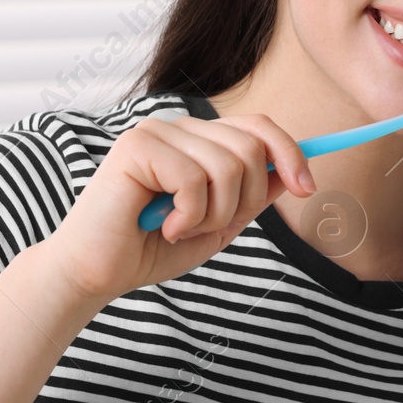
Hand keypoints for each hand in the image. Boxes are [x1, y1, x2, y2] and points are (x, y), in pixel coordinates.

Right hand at [40, 113, 318, 306]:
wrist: (95, 274)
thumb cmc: (151, 250)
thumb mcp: (218, 224)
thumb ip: (250, 196)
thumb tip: (291, 172)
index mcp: (200, 140)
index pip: (259, 128)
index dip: (291, 153)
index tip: (308, 188)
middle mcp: (181, 127)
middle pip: (252, 148)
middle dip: (245, 201)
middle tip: (209, 227)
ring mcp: (158, 132)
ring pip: (228, 166)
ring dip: (214, 214)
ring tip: (180, 228)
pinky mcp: (137, 146)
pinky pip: (195, 180)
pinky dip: (188, 216)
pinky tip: (163, 227)